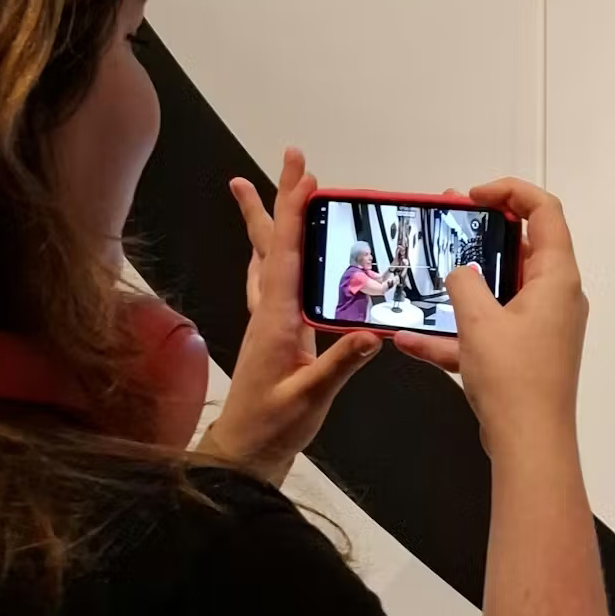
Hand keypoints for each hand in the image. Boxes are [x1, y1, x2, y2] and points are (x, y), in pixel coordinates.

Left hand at [196, 148, 380, 484]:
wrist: (244, 452)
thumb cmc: (272, 427)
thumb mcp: (309, 397)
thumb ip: (338, 364)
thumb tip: (370, 333)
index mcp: (276, 320)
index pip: (285, 254)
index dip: (294, 212)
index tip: (305, 176)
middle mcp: (268, 312)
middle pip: (270, 244)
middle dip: (276, 200)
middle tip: (286, 162)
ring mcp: (269, 321)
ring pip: (266, 260)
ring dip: (267, 224)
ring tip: (259, 193)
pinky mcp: (275, 334)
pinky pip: (272, 284)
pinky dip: (274, 259)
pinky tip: (274, 256)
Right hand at [393, 178, 586, 459]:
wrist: (529, 444)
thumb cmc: (514, 378)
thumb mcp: (478, 319)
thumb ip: (465, 283)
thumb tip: (462, 273)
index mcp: (557, 278)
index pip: (545, 212)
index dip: (511, 192)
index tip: (473, 196)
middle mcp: (556, 298)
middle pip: (523, 249)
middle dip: (482, 236)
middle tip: (448, 225)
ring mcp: (541, 328)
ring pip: (500, 293)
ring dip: (464, 285)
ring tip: (426, 272)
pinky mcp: (524, 356)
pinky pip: (488, 332)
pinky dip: (455, 333)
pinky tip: (408, 340)